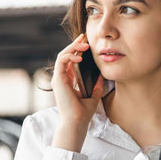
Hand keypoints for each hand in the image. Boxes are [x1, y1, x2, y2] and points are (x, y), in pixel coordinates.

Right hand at [50, 33, 103, 151]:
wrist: (76, 122)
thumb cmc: (83, 113)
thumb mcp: (93, 96)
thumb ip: (96, 86)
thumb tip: (102, 76)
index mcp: (68, 81)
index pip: (71, 61)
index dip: (77, 50)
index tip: (86, 42)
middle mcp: (61, 78)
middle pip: (66, 55)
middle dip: (75, 44)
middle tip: (84, 37)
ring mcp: (58, 78)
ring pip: (63, 55)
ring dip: (73, 47)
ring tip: (85, 44)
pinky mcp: (58, 79)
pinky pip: (61, 61)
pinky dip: (70, 56)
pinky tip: (80, 57)